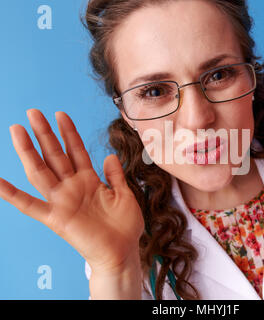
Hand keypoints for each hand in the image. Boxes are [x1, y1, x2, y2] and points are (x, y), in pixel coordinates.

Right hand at [0, 109, 144, 274]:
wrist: (123, 251)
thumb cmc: (125, 225)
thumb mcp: (124, 195)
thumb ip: (115, 176)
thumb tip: (109, 155)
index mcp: (89, 180)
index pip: (76, 151)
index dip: (69, 133)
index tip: (61, 114)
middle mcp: (73, 187)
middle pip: (55, 155)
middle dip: (45, 134)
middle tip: (33, 112)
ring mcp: (63, 201)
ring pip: (42, 171)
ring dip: (29, 152)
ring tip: (17, 130)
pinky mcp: (57, 218)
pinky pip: (30, 206)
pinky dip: (11, 195)